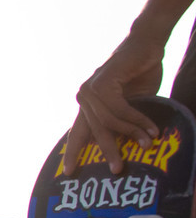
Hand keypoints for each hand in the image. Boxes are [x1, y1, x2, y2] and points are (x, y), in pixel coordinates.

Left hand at [66, 33, 165, 174]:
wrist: (148, 45)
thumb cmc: (140, 74)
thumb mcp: (131, 104)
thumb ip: (123, 122)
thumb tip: (127, 149)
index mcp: (88, 105)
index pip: (77, 133)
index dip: (73, 152)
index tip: (68, 172)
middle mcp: (84, 98)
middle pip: (93, 132)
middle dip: (107, 152)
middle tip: (117, 170)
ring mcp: (91, 89)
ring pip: (108, 122)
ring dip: (131, 134)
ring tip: (147, 143)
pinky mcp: (103, 82)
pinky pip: (119, 109)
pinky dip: (136, 120)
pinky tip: (150, 129)